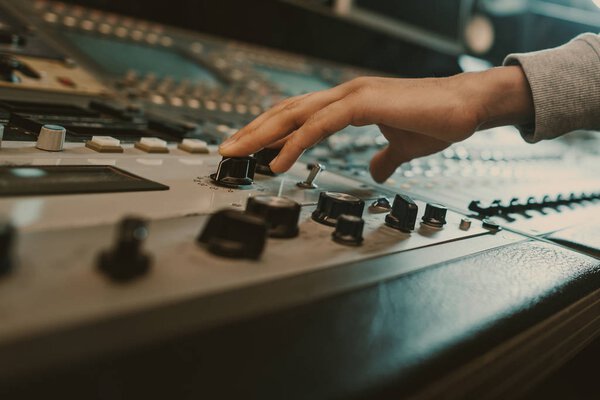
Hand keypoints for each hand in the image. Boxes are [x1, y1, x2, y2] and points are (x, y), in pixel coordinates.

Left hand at [219, 66, 533, 182]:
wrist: (467, 107)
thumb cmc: (436, 121)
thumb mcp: (400, 147)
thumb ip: (382, 157)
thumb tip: (375, 171)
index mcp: (347, 102)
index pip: (298, 114)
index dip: (271, 130)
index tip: (250, 148)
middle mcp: (343, 95)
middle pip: (286, 111)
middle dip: (253, 131)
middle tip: (226, 149)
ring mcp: (351, 96)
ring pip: (295, 114)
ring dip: (262, 135)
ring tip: (237, 154)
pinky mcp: (364, 103)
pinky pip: (320, 124)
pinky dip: (296, 143)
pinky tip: (278, 161)